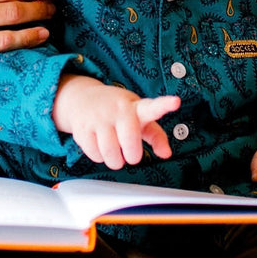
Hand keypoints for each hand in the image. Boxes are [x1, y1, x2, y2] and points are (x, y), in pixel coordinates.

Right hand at [53, 75, 180, 168]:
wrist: (81, 97)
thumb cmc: (116, 110)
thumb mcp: (138, 116)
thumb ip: (156, 135)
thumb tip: (166, 153)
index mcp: (135, 107)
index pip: (152, 107)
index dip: (165, 105)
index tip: (176, 102)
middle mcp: (118, 110)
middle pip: (130, 143)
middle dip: (131, 155)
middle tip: (129, 151)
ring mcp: (99, 117)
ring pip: (111, 154)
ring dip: (115, 160)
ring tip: (114, 148)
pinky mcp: (82, 127)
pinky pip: (95, 155)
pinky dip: (99, 156)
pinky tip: (99, 144)